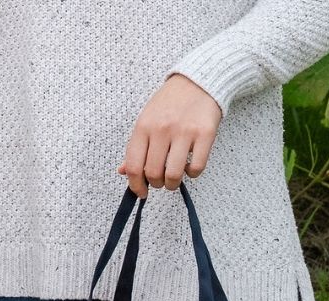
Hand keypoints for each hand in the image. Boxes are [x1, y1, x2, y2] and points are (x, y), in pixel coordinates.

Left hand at [119, 74, 222, 198]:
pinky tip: (189, 165)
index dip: (136, 186)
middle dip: (156, 184)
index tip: (141, 192)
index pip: (134, 166)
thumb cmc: (169, 105)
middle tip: (161, 181)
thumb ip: (136, 147)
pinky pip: (196, 168)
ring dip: (173, 183)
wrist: (197, 81)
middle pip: (154, 174)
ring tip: (174, 178)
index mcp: (144, 126)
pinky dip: (192, 174)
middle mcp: (162, 129)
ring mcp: (184, 131)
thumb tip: (123, 172)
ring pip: (173, 175)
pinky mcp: (205, 135)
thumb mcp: (147, 120)